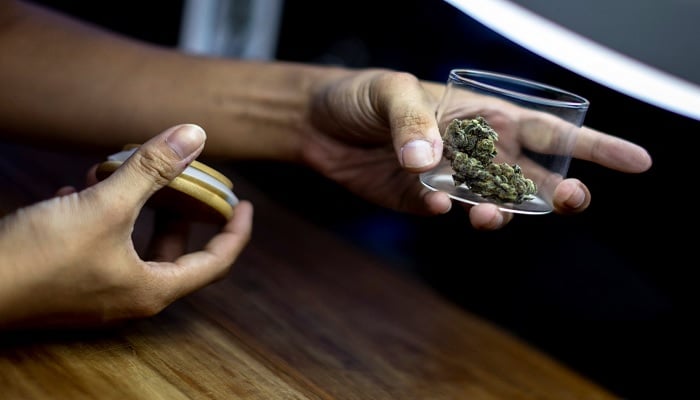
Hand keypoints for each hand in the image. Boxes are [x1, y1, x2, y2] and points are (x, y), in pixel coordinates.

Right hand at [0, 124, 252, 328]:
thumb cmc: (39, 257)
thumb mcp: (104, 206)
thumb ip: (152, 170)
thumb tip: (194, 136)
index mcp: (152, 288)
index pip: (217, 262)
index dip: (237, 232)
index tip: (246, 205)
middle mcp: (130, 296)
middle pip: (174, 251)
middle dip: (180, 211)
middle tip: (184, 182)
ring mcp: (99, 293)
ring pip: (134, 245)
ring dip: (135, 208)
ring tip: (123, 175)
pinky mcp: (71, 284)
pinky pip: (101, 247)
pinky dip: (101, 217)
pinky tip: (76, 190)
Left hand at [302, 69, 651, 229]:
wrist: (315, 123)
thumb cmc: (359, 94)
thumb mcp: (389, 91)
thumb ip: (412, 121)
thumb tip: (428, 161)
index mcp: (482, 113)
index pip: (546, 130)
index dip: (592, 145)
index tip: (635, 161)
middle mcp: (474, 148)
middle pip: (530, 176)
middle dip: (558, 192)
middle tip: (572, 201)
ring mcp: (450, 178)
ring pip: (494, 202)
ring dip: (504, 213)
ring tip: (493, 217)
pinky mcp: (421, 199)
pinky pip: (447, 210)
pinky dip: (448, 211)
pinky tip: (436, 202)